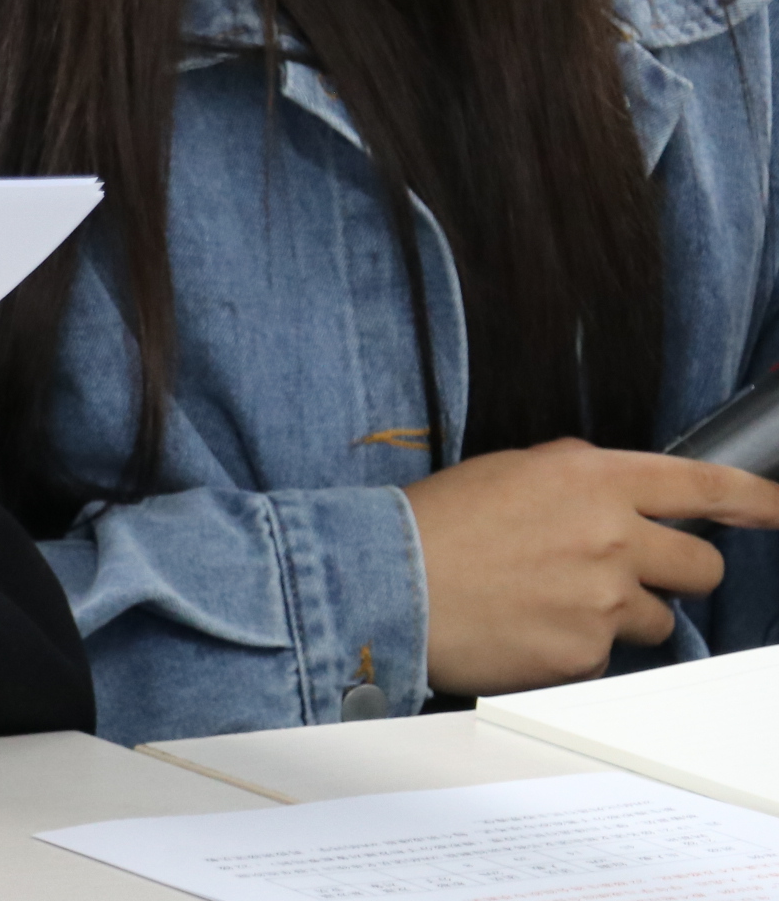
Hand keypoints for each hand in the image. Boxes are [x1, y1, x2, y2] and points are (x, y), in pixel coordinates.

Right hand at [406, 437, 778, 697]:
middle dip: (673, 572)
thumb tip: (615, 490)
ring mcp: (603, 598)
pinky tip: (529, 628)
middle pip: (700, 565)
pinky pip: (608, 655)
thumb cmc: (435, 524)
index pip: (702, 485)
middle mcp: (611, 535)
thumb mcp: (510, 471)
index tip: (778, 510)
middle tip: (624, 574)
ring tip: (554, 604)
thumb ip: (577, 476)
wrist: (386, 583)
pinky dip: (576, 646)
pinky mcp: (585, 652)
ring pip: (659, 618)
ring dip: (622, 615)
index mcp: (592, 478)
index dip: (755, 500)